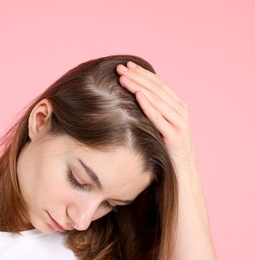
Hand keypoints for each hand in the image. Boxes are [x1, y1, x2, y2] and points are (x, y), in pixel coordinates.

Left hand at [116, 61, 195, 176]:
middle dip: (137, 76)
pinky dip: (148, 105)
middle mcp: (181, 111)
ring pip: (158, 100)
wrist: (182, 172)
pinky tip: (137, 96)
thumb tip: (133, 95)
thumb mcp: (160, 125)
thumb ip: (152, 110)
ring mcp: (180, 123)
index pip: (159, 83)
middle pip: (157, 88)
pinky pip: (159, 118)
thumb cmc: (166, 147)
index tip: (126, 65)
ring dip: (139, 87)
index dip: (143, 73)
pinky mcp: (175, 136)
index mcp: (177, 105)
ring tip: (123, 78)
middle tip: (120, 68)